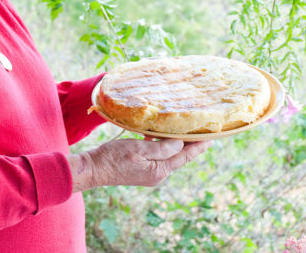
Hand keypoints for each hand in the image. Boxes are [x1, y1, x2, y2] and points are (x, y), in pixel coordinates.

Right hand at [68, 138, 209, 192]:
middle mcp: (157, 175)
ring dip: (175, 144)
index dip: (198, 146)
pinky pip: (158, 157)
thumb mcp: (140, 149)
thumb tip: (181, 144)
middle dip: (191, 145)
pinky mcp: (142, 170)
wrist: (93, 168)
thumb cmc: (114, 157)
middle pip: (179, 157)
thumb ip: (162, 148)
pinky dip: (162, 146)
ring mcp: (149, 174)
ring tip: (184, 131)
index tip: (211, 137)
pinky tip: (157, 136)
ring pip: (169, 156)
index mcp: (159, 171)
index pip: (185, 156)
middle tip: (202, 132)